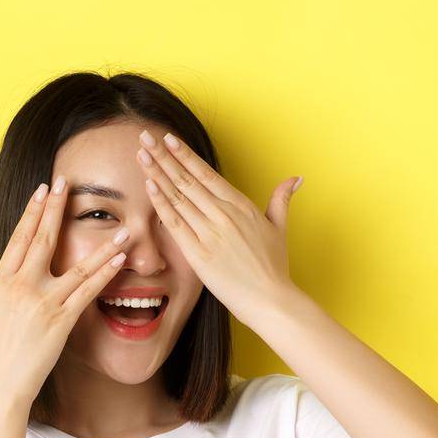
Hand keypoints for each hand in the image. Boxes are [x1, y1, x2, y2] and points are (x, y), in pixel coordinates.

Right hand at [0, 177, 130, 407]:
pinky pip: (87, 292)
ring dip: (101, 245)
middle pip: (43, 239)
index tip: (43, 189)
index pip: (19, 237)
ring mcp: (43, 302)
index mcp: (1, 281)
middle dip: (56, 208)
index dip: (33, 211)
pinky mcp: (61, 321)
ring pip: (76, 266)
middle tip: (68, 181)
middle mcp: (22, 286)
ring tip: (120, 226)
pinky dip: (105, 274)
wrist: (1, 385)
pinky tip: (119, 259)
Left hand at [135, 127, 304, 326]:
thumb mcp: (279, 228)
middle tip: (145, 137)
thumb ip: (282, 200)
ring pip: (178, 197)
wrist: (271, 300)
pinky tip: (149, 186)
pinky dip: (161, 204)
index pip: (207, 173)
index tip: (169, 138)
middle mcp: (224, 214)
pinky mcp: (199, 254)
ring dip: (157, 174)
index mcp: (241, 205)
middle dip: (164, 156)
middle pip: (187, 180)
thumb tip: (296, 178)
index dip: (185, 154)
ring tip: (141, 155)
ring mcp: (210, 233)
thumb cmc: (274, 268)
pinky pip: (176, 224)